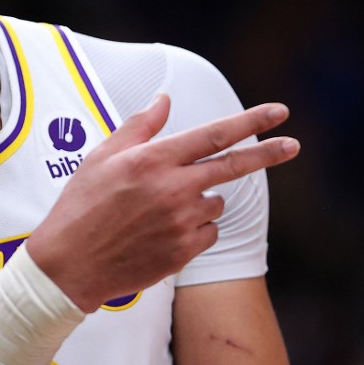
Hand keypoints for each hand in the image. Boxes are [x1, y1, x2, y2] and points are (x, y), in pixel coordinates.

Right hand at [26, 95, 298, 312]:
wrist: (69, 264)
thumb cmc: (80, 205)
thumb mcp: (102, 156)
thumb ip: (140, 126)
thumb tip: (165, 99)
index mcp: (153, 160)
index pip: (214, 135)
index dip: (251, 121)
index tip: (279, 113)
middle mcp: (173, 189)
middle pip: (233, 166)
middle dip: (268, 153)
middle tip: (294, 145)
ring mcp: (181, 223)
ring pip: (215, 202)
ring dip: (202, 199)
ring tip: (162, 208)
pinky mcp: (183, 252)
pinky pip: (208, 233)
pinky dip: (196, 228)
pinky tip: (164, 230)